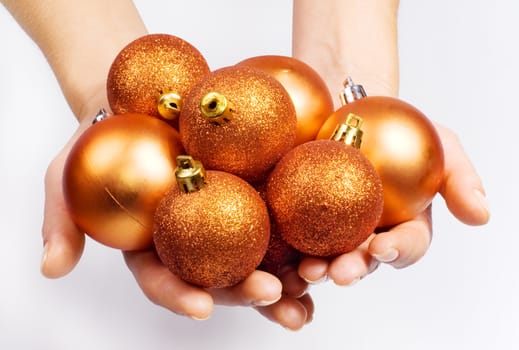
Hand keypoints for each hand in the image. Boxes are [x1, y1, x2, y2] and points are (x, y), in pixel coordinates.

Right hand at [40, 114, 312, 329]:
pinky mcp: (250, 189)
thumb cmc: (98, 134)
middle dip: (245, 293)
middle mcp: (191, 237)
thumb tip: (50, 269)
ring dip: (283, 281)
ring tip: (309, 296)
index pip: (163, 278)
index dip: (180, 295)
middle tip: (273, 296)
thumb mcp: (66, 171)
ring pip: (253, 255)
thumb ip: (61, 219)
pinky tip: (322, 249)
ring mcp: (222, 215)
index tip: (202, 306)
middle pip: (218, 274)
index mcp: (151, 244)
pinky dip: (297, 235)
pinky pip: (276, 215)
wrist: (135, 99)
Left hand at [297, 123, 489, 284]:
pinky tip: (278, 257)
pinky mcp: (300, 216)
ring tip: (308, 270)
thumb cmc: (400, 124)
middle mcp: (368, 233)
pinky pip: (293, 236)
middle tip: (340, 272)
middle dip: (353, 269)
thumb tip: (481, 215)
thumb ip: (459, 178)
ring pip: (326, 255)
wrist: (350, 104)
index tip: (383, 248)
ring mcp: (332, 227)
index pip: (406, 245)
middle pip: (363, 259)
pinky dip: (287, 250)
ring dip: (318, 268)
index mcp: (403, 224)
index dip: (397, 251)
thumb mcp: (440, 142)